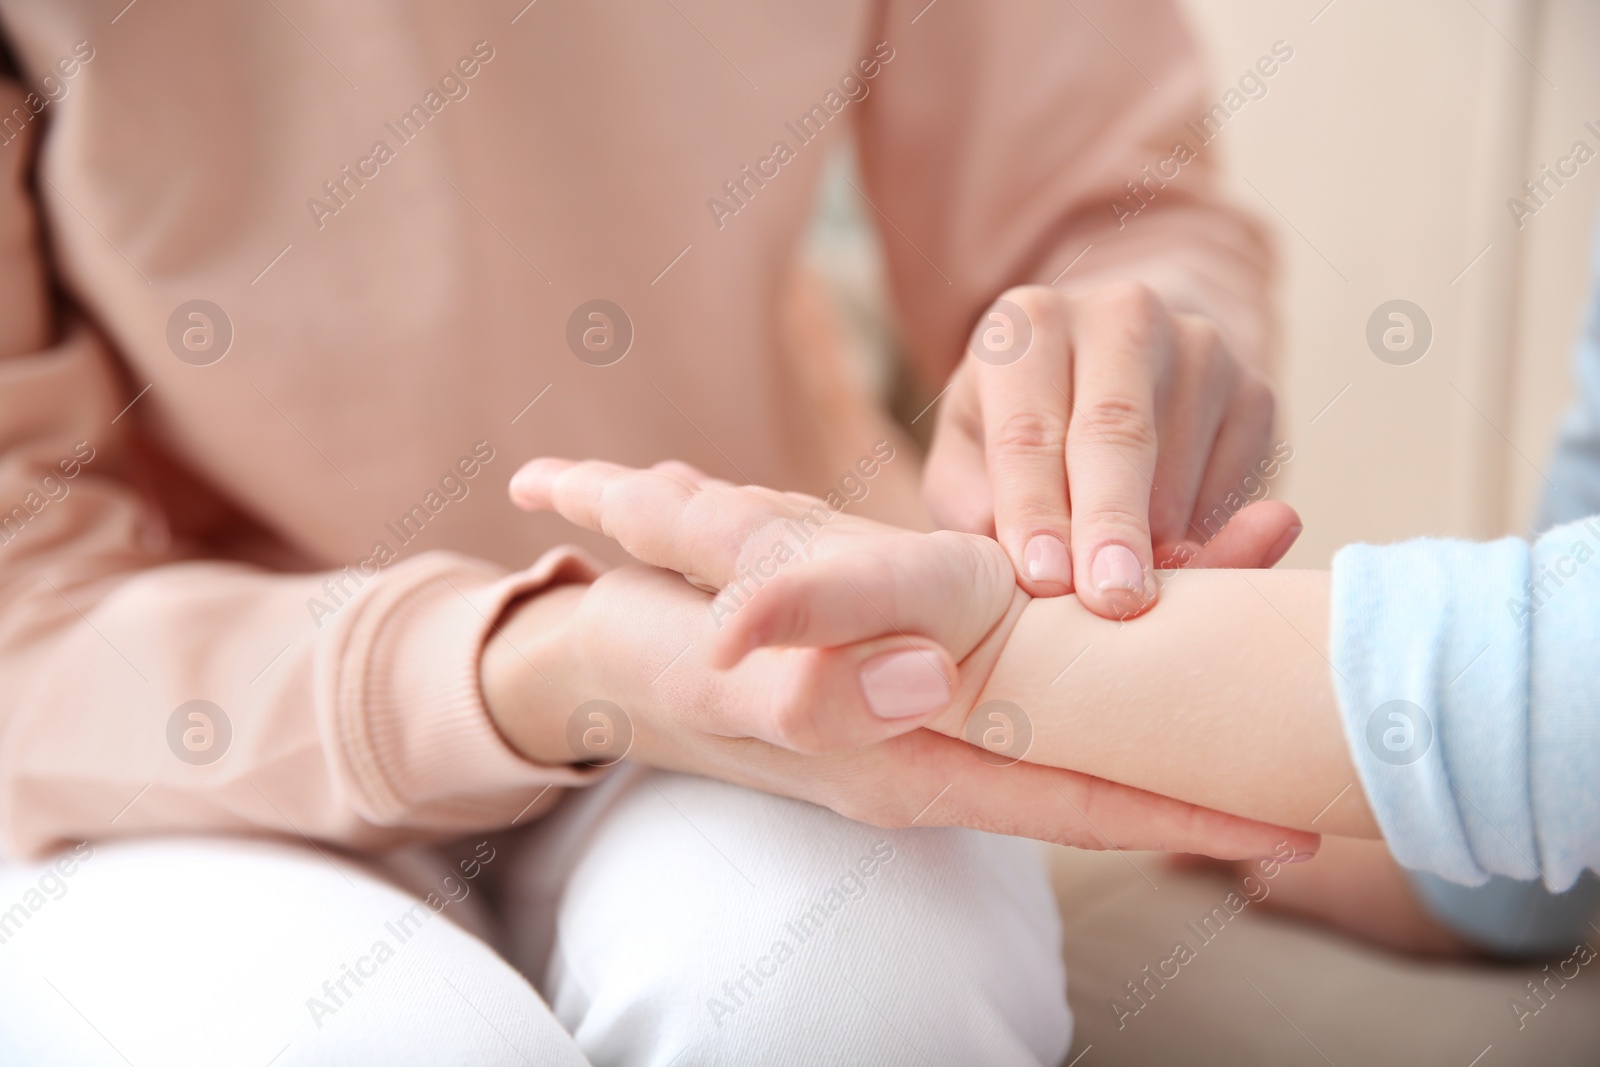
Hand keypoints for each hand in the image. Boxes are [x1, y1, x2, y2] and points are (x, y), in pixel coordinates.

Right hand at [488, 456, 1318, 860]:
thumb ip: (815, 690)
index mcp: (902, 768)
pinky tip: (1144, 575)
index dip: (1175, 816)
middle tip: (1319, 690)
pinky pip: (1030, 662)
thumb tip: (937, 682)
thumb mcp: (720, 676)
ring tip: (1260, 569)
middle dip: (1203, 732)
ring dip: (1163, 655)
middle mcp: (934, 748)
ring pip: (1073, 700)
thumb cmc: (657, 666)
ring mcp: (929, 710)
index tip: (1286, 831)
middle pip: (1095, 751)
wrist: (605, 654)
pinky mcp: (917, 665)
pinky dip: (1098, 625)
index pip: (1063, 803)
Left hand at [924, 281, 1289, 617]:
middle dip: (1112, 524)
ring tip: (1125, 596)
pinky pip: (1235, 485)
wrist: (1112, 376)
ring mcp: (1197, 347)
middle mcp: (1118, 316)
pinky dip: (1205, 539)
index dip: (1035, 510)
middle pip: (1116, 432)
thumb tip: (1030, 561)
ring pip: (1179, 467)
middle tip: (1111, 599)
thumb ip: (972, 506)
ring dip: (1157, 545)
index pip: (1028, 431)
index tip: (1043, 580)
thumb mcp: (968, 456)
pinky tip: (1169, 559)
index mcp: (1028, 325)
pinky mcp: (1253, 391)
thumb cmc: (1019, 436)